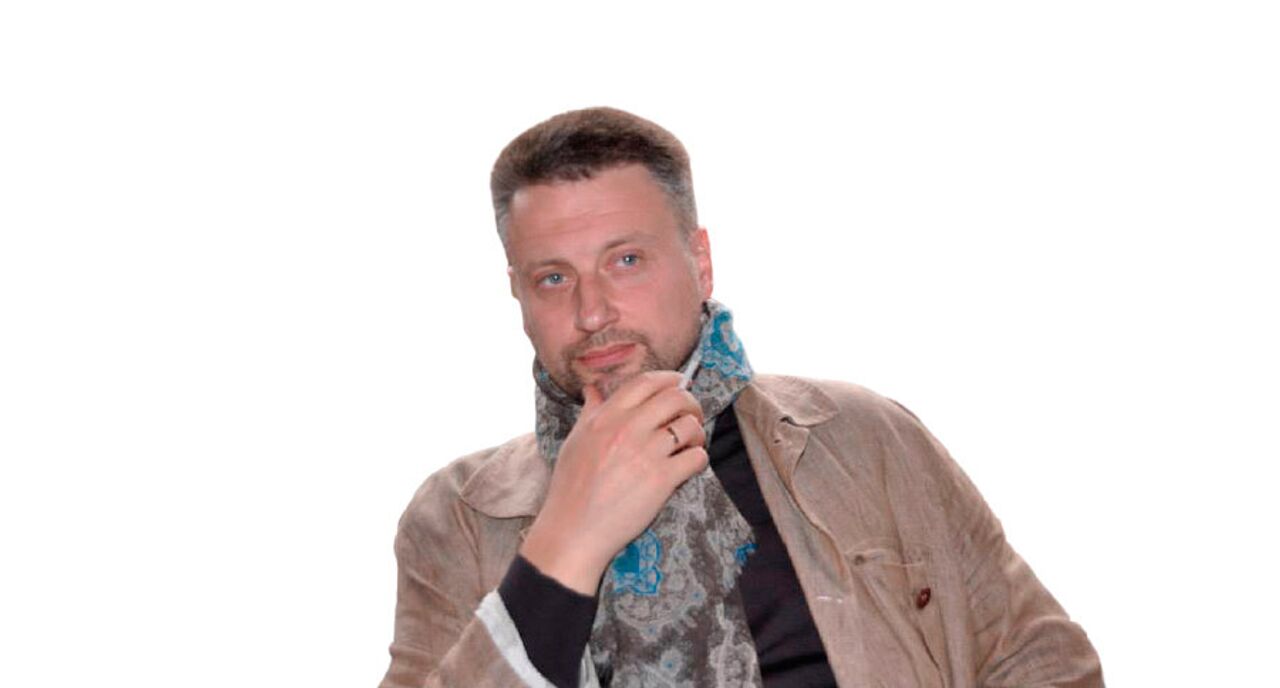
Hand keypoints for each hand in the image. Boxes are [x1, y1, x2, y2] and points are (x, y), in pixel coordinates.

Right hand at [519, 371, 708, 594]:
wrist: (574, 530)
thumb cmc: (571, 488)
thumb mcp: (575, 441)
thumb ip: (590, 412)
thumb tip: (593, 390)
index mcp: (606, 417)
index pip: (646, 382)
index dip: (669, 378)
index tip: (678, 382)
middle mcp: (627, 429)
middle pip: (675, 397)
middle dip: (690, 402)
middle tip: (691, 415)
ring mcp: (646, 453)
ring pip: (690, 425)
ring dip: (697, 432)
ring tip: (691, 443)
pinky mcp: (661, 480)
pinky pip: (696, 457)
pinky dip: (698, 459)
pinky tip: (688, 465)